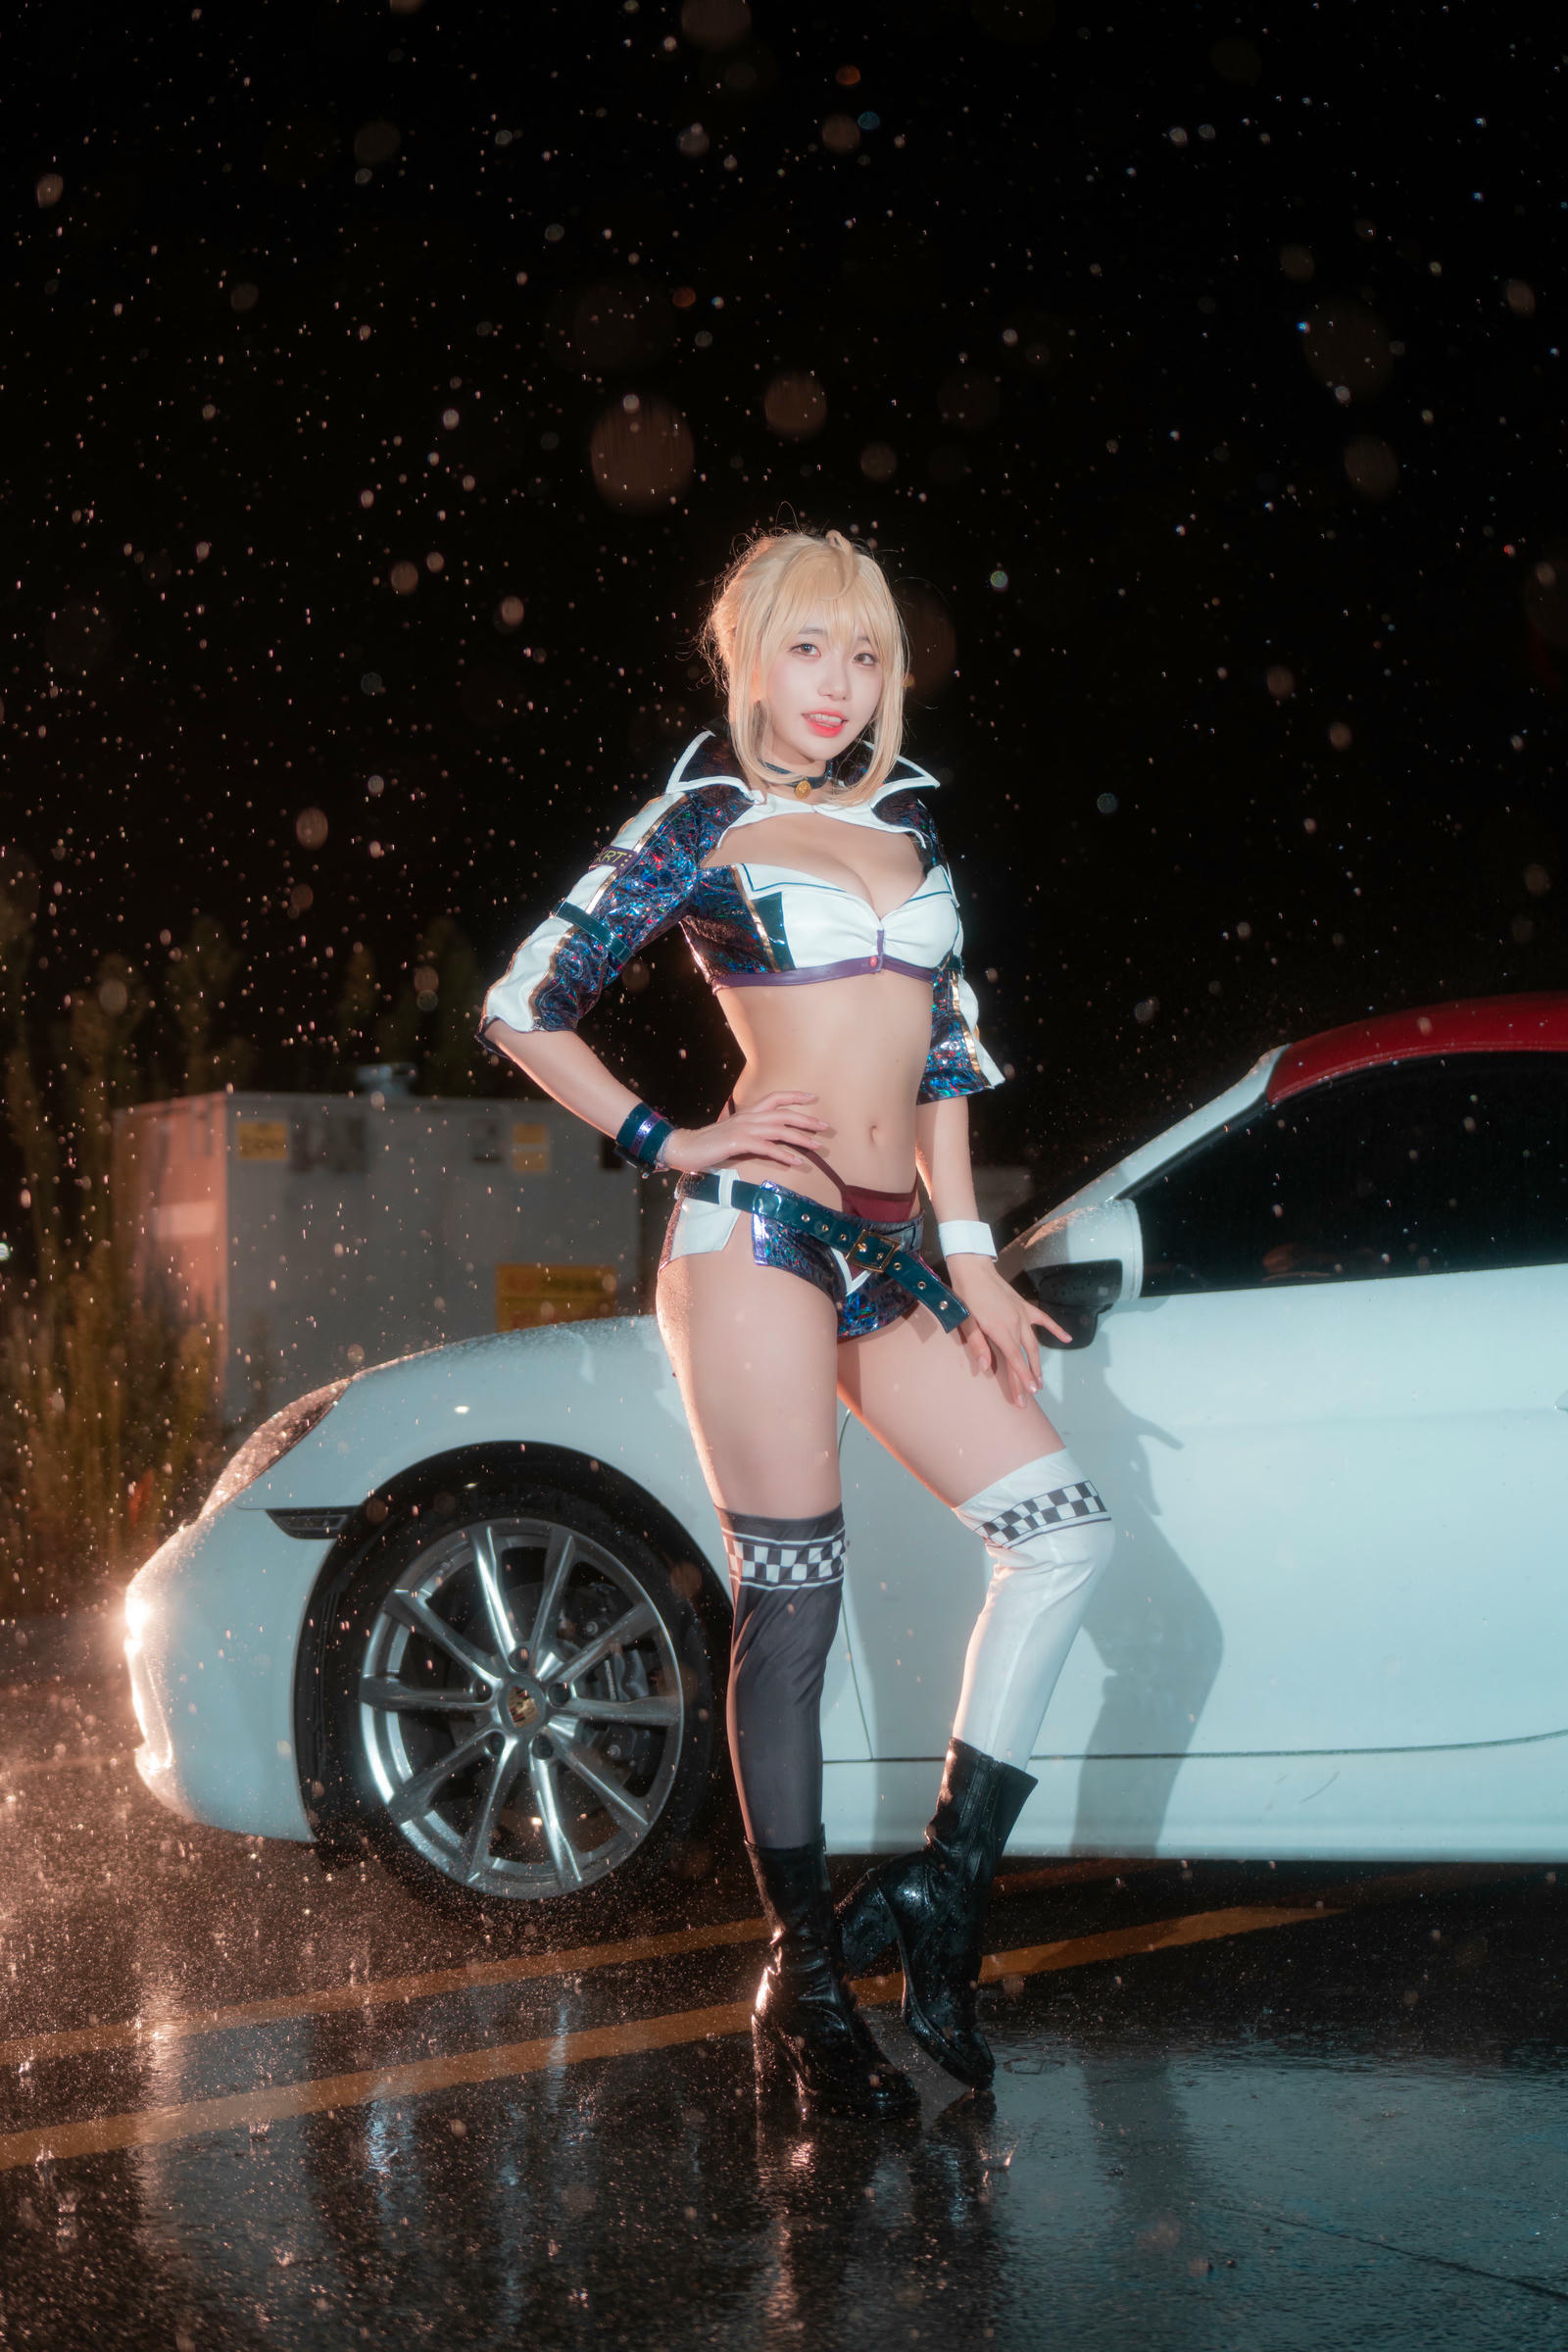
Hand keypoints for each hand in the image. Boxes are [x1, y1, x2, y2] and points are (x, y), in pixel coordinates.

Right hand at [663, 1091, 829, 1175]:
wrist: (685, 1148)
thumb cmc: (709, 1144)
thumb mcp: (733, 1135)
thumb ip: (751, 1134)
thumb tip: (769, 1141)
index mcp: (747, 1113)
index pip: (775, 1098)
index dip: (795, 1096)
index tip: (813, 1098)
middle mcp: (748, 1117)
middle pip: (784, 1114)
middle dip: (806, 1120)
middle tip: (825, 1127)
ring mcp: (744, 1129)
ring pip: (779, 1130)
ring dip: (801, 1138)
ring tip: (817, 1146)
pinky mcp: (739, 1143)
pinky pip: (767, 1148)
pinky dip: (784, 1155)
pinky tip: (797, 1161)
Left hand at [946, 1256, 1071, 1407]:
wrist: (974, 1269)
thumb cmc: (966, 1296)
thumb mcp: (966, 1321)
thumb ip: (977, 1345)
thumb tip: (986, 1368)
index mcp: (1000, 1330)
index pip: (1014, 1360)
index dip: (1021, 1379)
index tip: (1028, 1394)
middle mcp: (1016, 1324)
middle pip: (1024, 1357)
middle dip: (1028, 1378)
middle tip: (1031, 1397)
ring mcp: (1023, 1315)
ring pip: (1034, 1344)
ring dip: (1037, 1363)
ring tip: (1039, 1380)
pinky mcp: (1025, 1307)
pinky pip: (1044, 1320)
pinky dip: (1056, 1329)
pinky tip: (1067, 1338)